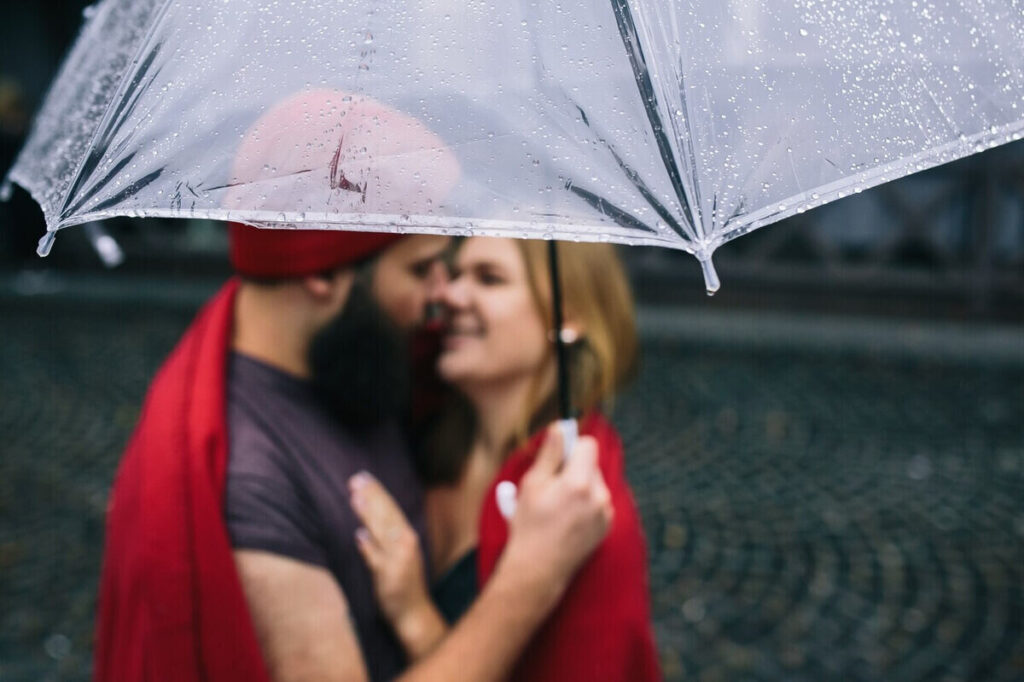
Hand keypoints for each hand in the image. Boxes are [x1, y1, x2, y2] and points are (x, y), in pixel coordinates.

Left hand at [349, 472, 444, 657]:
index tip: (364, 476)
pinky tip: (359, 536)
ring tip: (355, 497)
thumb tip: (362, 526)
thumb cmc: (403, 581)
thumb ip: (382, 539)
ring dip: (369, 514)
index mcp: (406, 536)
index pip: (391, 508)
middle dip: (372, 496)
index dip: (378, 492)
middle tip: (356, 479)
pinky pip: (377, 560)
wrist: (413, 612)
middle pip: (387, 515)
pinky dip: (370, 548)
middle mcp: (405, 544)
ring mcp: (398, 560)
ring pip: (382, 532)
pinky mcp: (390, 577)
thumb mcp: (397, 555)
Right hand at [499, 424, 612, 603]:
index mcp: (579, 482)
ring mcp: (606, 512)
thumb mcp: (532, 484)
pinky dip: (587, 503)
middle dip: (574, 468)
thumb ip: (550, 453)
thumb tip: (559, 427)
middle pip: (592, 464)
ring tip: (558, 505)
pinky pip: (599, 502)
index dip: (572, 445)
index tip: (558, 455)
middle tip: (552, 485)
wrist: (538, 568)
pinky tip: (568, 518)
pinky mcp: (607, 526)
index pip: (588, 445)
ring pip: (596, 483)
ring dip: (581, 486)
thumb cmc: (529, 525)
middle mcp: (599, 495)